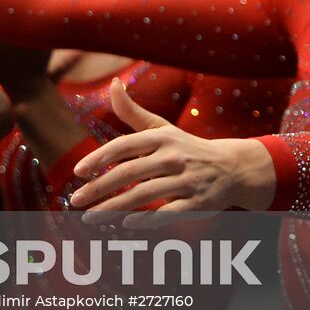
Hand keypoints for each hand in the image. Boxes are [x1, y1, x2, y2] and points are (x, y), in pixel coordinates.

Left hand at [68, 81, 274, 225]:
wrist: (233, 168)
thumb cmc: (186, 147)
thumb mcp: (161, 127)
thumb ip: (132, 111)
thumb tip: (112, 84)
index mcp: (161, 137)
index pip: (124, 146)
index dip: (99, 158)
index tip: (78, 172)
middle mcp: (173, 157)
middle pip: (129, 173)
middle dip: (99, 188)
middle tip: (75, 200)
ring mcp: (186, 180)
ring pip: (144, 195)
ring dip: (113, 208)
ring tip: (89, 217)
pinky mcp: (198, 202)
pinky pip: (168, 213)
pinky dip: (148, 219)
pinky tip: (124, 224)